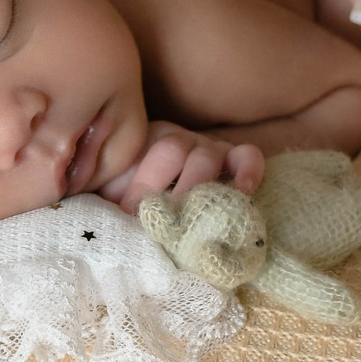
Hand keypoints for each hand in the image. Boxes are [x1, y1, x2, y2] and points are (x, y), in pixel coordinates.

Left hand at [98, 121, 265, 217]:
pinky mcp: (235, 162)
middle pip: (172, 150)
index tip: (131, 213)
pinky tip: (244, 192)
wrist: (154, 197)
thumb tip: (115, 221)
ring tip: (198, 213)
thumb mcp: (115, 194)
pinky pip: (248, 156)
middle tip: (165, 220)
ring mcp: (207, 149)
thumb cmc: (134, 198)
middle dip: (166, 187)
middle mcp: (177, 140)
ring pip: (207, 155)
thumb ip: (112, 200)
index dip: (140, 185)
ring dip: (200, 186)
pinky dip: (248, 170)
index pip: (141, 151)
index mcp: (144, 143)